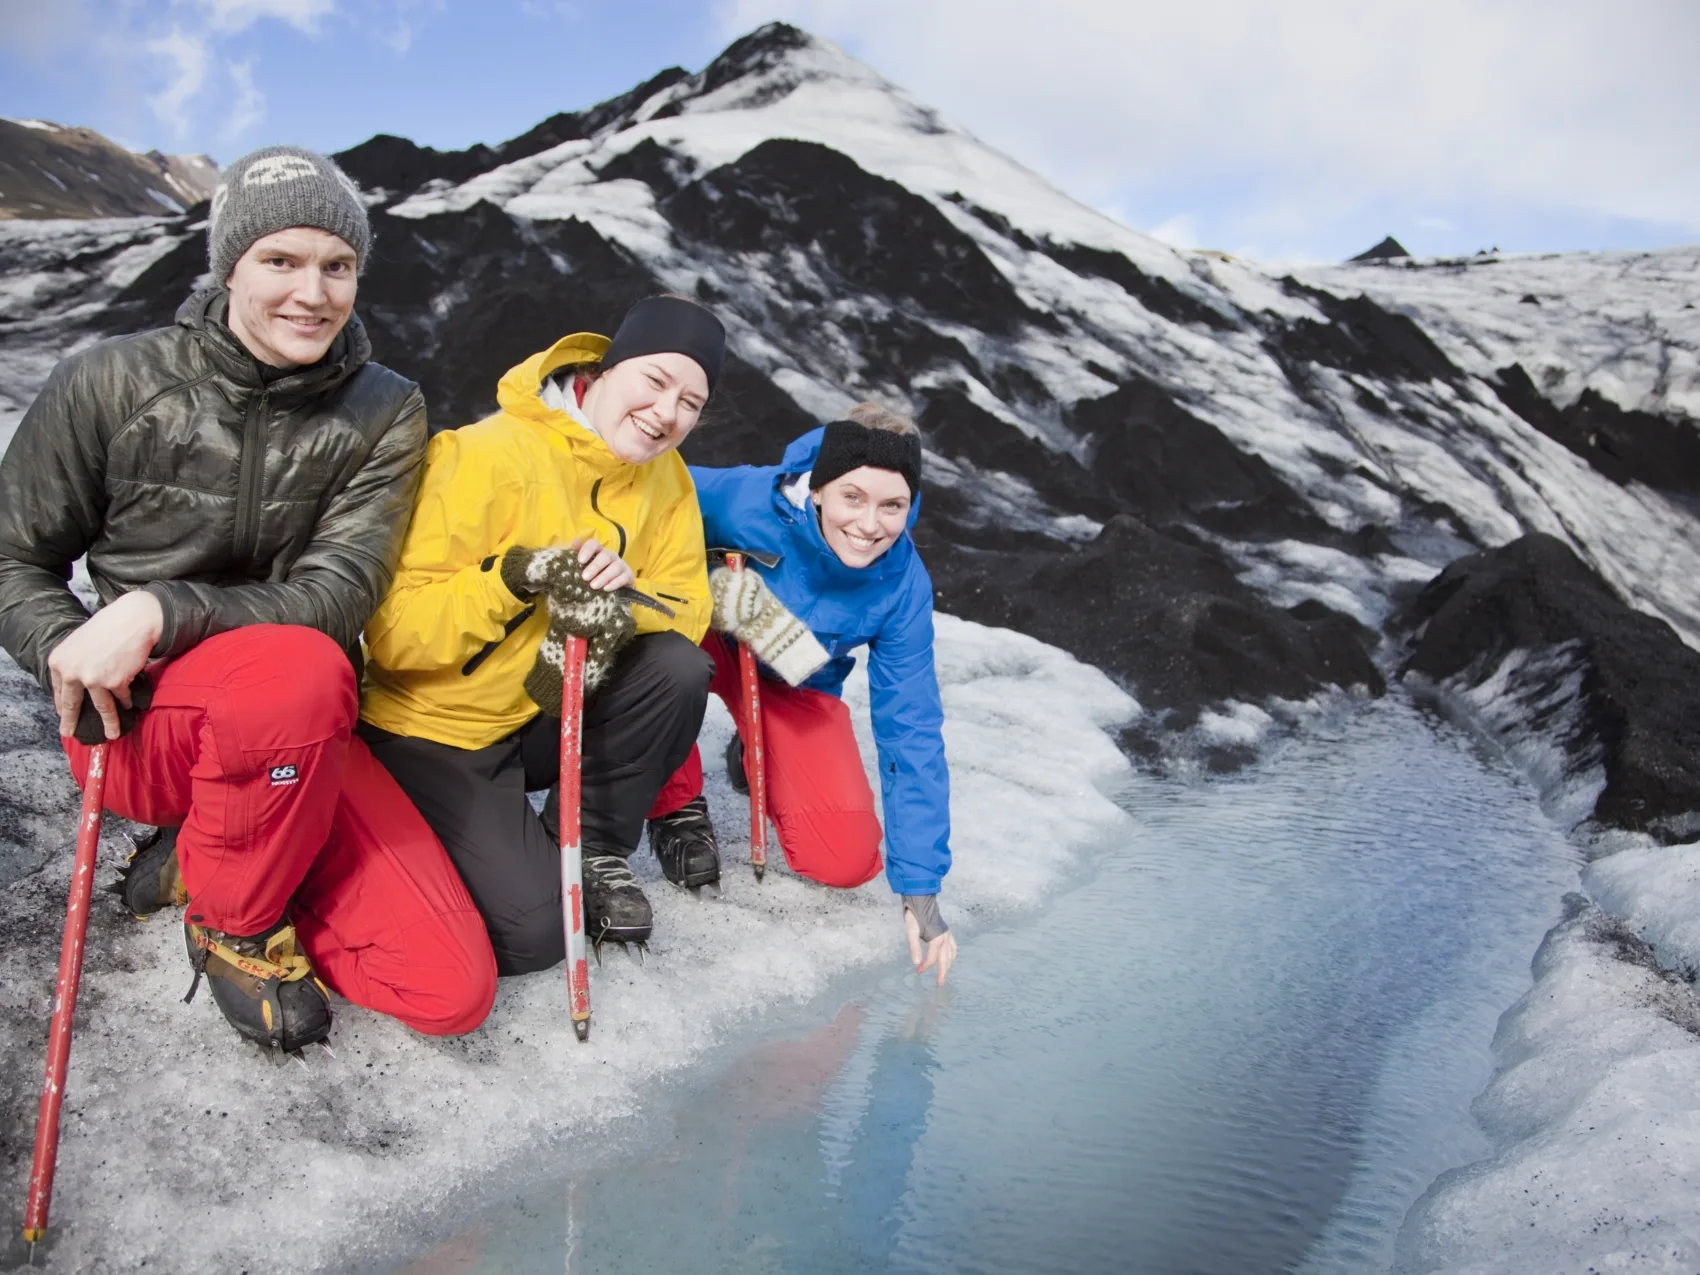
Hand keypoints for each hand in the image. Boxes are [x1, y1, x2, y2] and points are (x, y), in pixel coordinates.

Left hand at [46, 590, 163, 739]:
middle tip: (69, 733)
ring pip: (101, 708)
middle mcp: (70, 672)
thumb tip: (77, 685)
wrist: (132, 620)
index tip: (65, 716)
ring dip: (109, 723)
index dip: (62, 705)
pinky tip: (129, 704)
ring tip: (112, 734)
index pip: (58, 690)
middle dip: (71, 721)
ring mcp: (91, 679)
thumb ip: (73, 663)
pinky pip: (120, 697)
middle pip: (72, 704)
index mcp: (58, 661)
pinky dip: (126, 701)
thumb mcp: (79, 644)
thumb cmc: (108, 628)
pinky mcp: (113, 682)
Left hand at [571, 537, 634, 592]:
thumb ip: (578, 555)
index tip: (580, 560)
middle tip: (585, 577)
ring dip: (604, 576)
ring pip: (615, 567)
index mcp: (598, 551)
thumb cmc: (595, 576)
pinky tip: (606, 589)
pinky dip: (615, 583)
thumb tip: (574, 542)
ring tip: (593, 586)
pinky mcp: (629, 576)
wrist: (613, 590)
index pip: (594, 544)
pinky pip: (624, 577)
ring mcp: (621, 565)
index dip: (587, 550)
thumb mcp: (584, 567)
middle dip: (595, 566)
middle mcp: (611, 556)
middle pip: (605, 556)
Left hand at [905, 907, 957, 986]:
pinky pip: (953, 945)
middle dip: (942, 972)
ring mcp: (947, 934)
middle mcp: (945, 938)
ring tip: (944, 972)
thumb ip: (914, 947)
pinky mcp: (946, 930)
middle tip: (940, 983)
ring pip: (951, 953)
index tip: (918, 972)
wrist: (921, 899)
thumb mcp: (911, 930)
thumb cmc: (914, 914)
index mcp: (936, 939)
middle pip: (945, 959)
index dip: (925, 966)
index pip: (931, 958)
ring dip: (948, 964)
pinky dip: (952, 954)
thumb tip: (916, 963)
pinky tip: (948, 956)